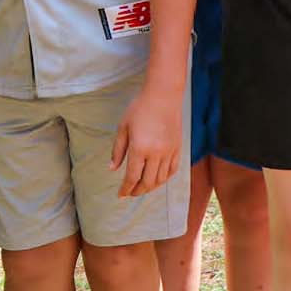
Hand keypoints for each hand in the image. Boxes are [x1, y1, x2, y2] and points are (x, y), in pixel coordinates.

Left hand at [110, 81, 182, 197]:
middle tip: (130, 193)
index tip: (120, 195)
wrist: (163, 95)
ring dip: (150, 187)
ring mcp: (169, 152)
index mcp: (139, 148)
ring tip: (142, 187)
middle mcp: (156, 153)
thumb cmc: (140, 108)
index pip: (132, 176)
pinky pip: (172, 170)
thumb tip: (112, 168)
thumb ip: (118, 150)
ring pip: (161, 179)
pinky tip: (157, 179)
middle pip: (147, 182)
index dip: (125, 188)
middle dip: (137, 191)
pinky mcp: (178, 149)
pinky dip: (164, 179)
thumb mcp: (123, 127)